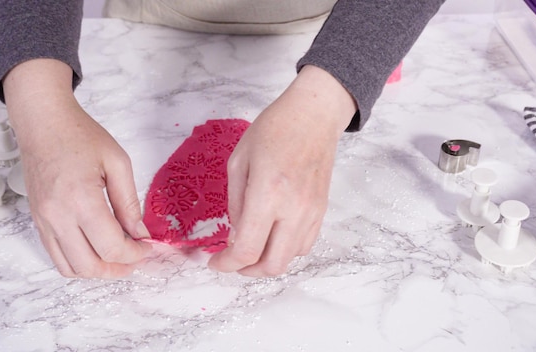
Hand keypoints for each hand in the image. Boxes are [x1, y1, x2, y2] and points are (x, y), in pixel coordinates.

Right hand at [4, 59, 151, 277]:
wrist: (43, 123)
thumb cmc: (80, 135)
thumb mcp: (117, 163)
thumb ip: (130, 202)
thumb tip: (140, 233)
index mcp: (80, 200)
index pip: (111, 246)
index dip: (135, 253)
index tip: (148, 247)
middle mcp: (57, 216)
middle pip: (90, 265)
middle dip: (118, 268)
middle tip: (137, 258)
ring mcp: (43, 221)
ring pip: (70, 268)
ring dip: (97, 270)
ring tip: (119, 259)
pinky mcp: (37, 221)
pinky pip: (56, 257)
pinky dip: (79, 262)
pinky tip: (97, 251)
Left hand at [208, 65, 356, 275]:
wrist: (313, 115)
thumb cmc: (273, 129)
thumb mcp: (239, 161)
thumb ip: (236, 203)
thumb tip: (235, 236)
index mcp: (268, 193)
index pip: (247, 249)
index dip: (226, 264)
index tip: (214, 262)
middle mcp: (294, 209)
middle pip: (272, 265)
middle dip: (246, 271)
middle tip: (231, 260)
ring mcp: (312, 212)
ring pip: (290, 259)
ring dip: (267, 261)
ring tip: (251, 246)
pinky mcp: (322, 211)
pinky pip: (305, 245)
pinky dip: (286, 250)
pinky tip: (273, 236)